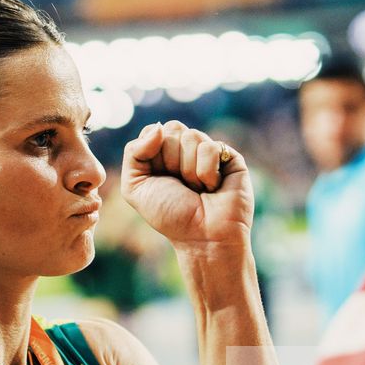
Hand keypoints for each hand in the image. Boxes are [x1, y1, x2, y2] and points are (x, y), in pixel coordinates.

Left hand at [121, 121, 253, 251]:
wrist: (203, 238)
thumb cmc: (170, 216)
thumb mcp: (135, 187)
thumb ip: (134, 152)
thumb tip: (158, 127)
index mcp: (162, 154)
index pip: (153, 130)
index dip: (152, 153)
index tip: (159, 179)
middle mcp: (186, 149)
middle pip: (172, 128)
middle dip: (171, 160)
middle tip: (181, 186)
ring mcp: (209, 152)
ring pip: (191, 136)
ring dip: (189, 170)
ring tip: (198, 189)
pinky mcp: (230, 157)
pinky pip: (210, 147)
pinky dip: (206, 173)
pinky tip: (213, 187)